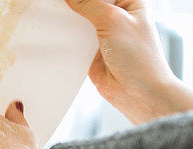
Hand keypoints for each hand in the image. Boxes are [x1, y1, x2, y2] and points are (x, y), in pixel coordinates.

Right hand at [66, 0, 192, 123]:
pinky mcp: (92, 51)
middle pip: (89, 2)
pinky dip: (65, 36)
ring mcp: (103, 34)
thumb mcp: (114, 20)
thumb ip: (89, 3)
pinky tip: (54, 31)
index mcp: (129, 1)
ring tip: (51, 11)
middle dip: (75, 4)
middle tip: (59, 4)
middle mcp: (116, 15)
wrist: (140, 94)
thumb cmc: (141, 59)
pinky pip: (74, 39)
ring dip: (67, 18)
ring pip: (79, 19)